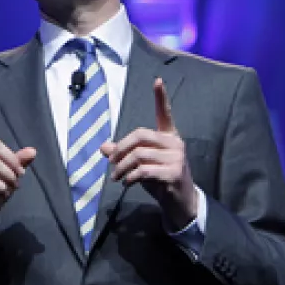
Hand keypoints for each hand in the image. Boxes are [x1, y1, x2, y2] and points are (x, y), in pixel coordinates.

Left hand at [100, 78, 197, 229]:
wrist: (180, 203)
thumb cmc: (160, 180)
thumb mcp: (140, 165)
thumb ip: (124, 154)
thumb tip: (104, 147)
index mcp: (168, 137)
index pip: (165, 113)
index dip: (161, 97)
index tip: (158, 80)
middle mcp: (174, 144)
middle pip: (140, 135)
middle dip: (121, 149)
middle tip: (111, 163)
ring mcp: (176, 158)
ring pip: (139, 155)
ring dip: (122, 167)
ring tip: (116, 177)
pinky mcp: (174, 173)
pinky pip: (144, 170)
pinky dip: (130, 177)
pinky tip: (127, 183)